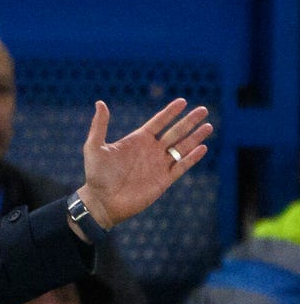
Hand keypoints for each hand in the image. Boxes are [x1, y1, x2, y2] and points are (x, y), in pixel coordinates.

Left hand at [75, 98, 212, 228]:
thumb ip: (99, 126)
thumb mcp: (94, 148)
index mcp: (137, 140)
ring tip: (208, 126)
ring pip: (182, 147)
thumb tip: (100, 103)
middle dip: (189, 121)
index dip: (170, 112)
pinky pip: (181, 166)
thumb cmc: (96, 175)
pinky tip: (202, 147)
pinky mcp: (164, 180)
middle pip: (175, 132)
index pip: (158, 122)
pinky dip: (192, 158)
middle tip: (203, 110)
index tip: (182, 101)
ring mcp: (158, 165)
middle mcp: (151, 150)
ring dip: (195, 137)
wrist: (102, 201)